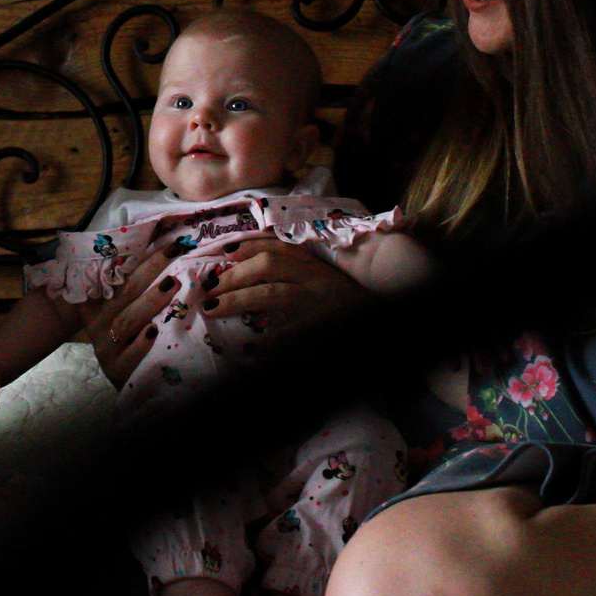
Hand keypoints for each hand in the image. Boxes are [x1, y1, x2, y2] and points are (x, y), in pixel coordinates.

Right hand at [82, 243, 180, 386]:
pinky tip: (154, 331)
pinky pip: (128, 356)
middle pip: (124, 292)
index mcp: (96, 303)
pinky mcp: (116, 369)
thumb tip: (158, 240)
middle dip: (150, 269)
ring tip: (172, 285)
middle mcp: (98, 322)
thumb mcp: (120, 309)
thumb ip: (129, 283)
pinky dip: (140, 344)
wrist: (124, 379)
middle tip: (173, 251)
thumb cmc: (125, 336)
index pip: (111, 274)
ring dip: (150, 302)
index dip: (130, 256)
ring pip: (127, 321)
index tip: (154, 238)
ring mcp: (106, 346)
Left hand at [202, 238, 368, 333]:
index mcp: (313, 265)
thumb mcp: (321, 280)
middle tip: (209, 288)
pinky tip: (250, 348)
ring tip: (213, 309)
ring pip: (275, 293)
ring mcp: (321, 304)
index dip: (247, 247)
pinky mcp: (325, 330)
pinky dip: (270, 342)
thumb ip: (292, 271)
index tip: (223, 253)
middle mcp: (316, 278)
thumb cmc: (346, 304)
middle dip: (235, 275)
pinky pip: (293, 335)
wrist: (386, 320)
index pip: (276, 247)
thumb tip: (243, 266)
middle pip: (270, 266)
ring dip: (240, 299)